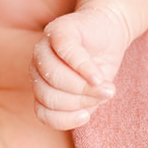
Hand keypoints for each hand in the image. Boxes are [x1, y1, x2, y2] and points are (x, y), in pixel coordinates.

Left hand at [32, 4, 132, 128]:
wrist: (109, 29)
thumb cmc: (98, 65)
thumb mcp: (92, 93)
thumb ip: (84, 106)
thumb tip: (84, 114)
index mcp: (40, 86)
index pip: (42, 112)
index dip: (64, 119)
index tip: (86, 116)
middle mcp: (37, 67)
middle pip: (48, 95)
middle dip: (77, 101)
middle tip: (103, 96)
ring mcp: (44, 46)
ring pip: (54, 76)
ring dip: (82, 87)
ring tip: (105, 88)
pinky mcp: (60, 30)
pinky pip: (67, 53)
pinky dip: (84, 69)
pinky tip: (98, 77)